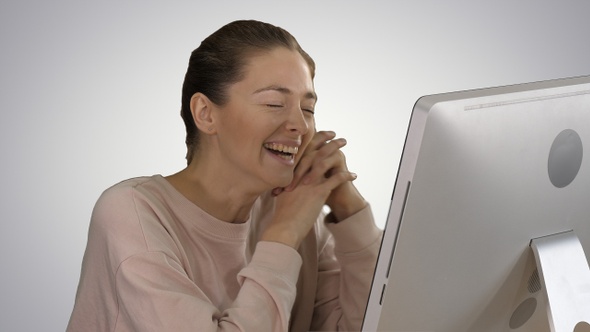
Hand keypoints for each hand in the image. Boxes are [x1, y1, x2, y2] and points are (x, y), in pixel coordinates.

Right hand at [262, 131, 357, 247]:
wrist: (284, 226)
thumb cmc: (283, 213)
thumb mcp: (282, 192)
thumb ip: (289, 182)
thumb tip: (294, 180)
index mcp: (291, 172)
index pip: (304, 150)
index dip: (314, 140)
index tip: (324, 135)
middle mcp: (300, 173)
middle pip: (316, 151)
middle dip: (328, 142)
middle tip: (338, 137)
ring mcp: (309, 181)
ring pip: (326, 160)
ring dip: (338, 151)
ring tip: (346, 146)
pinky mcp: (318, 192)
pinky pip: (336, 179)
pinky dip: (346, 175)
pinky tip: (353, 175)